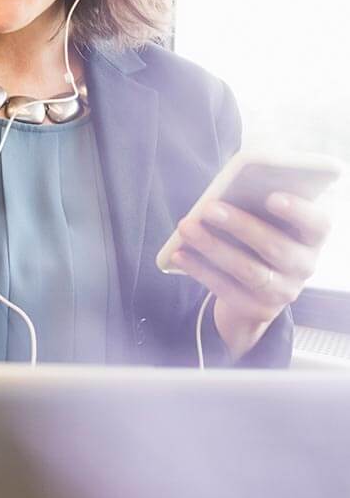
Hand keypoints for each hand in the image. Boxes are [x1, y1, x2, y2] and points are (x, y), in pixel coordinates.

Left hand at [172, 192, 332, 352]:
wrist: (256, 289)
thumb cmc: (258, 235)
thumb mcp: (265, 220)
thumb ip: (256, 205)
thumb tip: (229, 188)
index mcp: (311, 237)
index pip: (318, 224)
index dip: (298, 211)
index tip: (271, 197)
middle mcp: (304, 266)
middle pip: (276, 247)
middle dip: (239, 225)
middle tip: (208, 208)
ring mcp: (283, 292)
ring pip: (248, 270)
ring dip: (213, 246)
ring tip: (187, 227)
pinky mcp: (258, 310)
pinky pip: (226, 289)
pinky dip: (200, 269)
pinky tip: (179, 253)